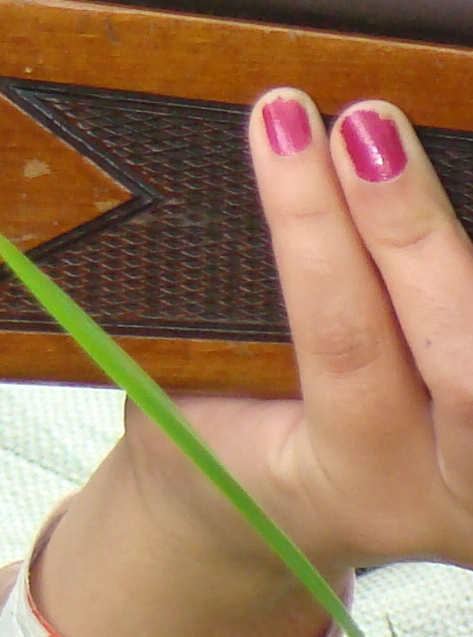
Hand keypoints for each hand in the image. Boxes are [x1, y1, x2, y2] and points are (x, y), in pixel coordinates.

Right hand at [157, 91, 472, 574]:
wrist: (272, 514)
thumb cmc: (222, 446)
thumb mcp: (190, 400)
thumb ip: (229, 321)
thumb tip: (264, 158)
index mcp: (347, 484)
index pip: (344, 340)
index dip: (316, 225)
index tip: (283, 127)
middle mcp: (446, 491)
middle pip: (461, 350)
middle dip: (409, 224)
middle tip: (364, 122)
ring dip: (448, 234)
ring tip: (400, 139)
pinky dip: (467, 258)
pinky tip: (454, 180)